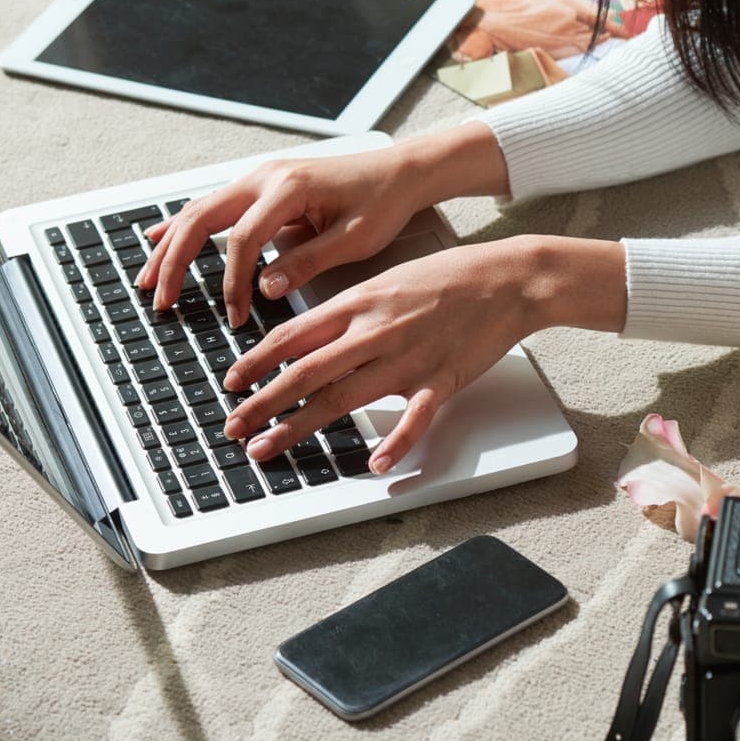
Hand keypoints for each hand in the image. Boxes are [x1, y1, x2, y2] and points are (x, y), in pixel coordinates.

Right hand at [135, 150, 428, 323]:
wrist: (399, 172)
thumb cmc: (383, 201)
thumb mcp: (354, 239)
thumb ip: (307, 262)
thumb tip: (264, 288)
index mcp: (288, 187)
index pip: (243, 240)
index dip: (233, 282)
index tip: (237, 315)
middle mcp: (266, 176)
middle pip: (202, 218)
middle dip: (175, 261)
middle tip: (159, 299)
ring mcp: (261, 177)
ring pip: (200, 209)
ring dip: (171, 244)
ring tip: (147, 278)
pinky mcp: (263, 185)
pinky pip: (215, 205)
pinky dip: (186, 224)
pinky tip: (160, 236)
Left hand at [216, 241, 539, 472]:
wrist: (508, 278)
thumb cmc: (450, 276)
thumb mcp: (386, 279)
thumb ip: (347, 308)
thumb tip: (308, 331)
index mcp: (359, 302)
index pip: (293, 335)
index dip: (255, 361)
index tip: (231, 382)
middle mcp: (375, 331)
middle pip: (305, 372)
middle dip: (262, 403)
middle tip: (233, 427)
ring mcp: (408, 358)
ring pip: (342, 398)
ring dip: (299, 427)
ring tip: (268, 448)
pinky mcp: (442, 380)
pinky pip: (414, 418)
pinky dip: (395, 443)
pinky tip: (374, 464)